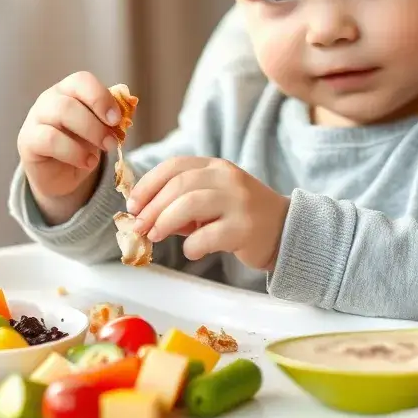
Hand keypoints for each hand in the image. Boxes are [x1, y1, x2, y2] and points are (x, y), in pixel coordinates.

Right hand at [18, 72, 120, 223]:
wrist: (61, 173)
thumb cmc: (82, 144)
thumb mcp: (101, 129)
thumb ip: (113, 117)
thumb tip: (130, 105)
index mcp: (69, 90)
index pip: (82, 80)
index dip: (101, 98)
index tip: (117, 120)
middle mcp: (50, 99)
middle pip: (70, 100)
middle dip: (97, 124)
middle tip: (112, 142)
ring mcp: (36, 118)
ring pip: (60, 115)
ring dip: (87, 135)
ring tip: (101, 153)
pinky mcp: (28, 141)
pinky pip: (49, 140)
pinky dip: (73, 152)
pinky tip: (86, 162)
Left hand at [127, 157, 289, 271]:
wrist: (285, 231)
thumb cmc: (240, 217)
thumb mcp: (212, 200)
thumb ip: (181, 203)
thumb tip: (142, 214)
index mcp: (216, 167)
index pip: (175, 166)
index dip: (148, 184)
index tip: (132, 204)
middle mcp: (228, 179)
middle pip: (179, 185)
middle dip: (152, 207)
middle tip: (139, 226)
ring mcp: (238, 202)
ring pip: (190, 204)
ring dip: (165, 221)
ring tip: (155, 236)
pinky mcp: (245, 229)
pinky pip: (207, 236)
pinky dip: (191, 245)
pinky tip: (192, 251)